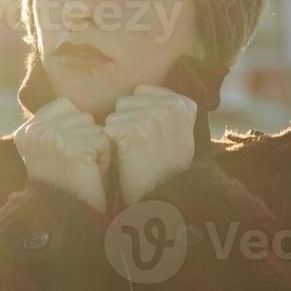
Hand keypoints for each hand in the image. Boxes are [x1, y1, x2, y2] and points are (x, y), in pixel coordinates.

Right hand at [13, 97, 112, 212]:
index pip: (66, 105)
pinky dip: (105, 159)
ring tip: (84, 169)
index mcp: (27, 129)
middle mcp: (35, 130)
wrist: (67, 217)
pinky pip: (104, 141)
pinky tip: (90, 174)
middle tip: (77, 164)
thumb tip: (81, 104)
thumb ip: (60, 123)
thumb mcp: (54, 147)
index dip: (77, 129)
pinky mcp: (73, 147)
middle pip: (83, 116)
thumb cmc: (66, 183)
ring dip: (98, 149)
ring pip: (96, 128)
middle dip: (89, 139)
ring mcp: (52, 137)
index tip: (68, 154)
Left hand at [103, 85, 197, 205]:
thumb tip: (139, 90)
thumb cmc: (166, 169)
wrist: (164, 200)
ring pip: (114, 115)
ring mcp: (152, 116)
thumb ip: (164, 109)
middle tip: (141, 147)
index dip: (138, 114)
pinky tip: (126, 160)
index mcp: (184, 104)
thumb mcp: (177, 134)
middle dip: (127, 121)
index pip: (141, 91)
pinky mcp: (132, 130)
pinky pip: (106, 129)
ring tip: (134, 153)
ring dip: (117, 133)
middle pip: (125, 101)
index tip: (150, 136)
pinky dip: (110, 146)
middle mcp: (171, 106)